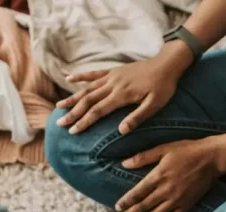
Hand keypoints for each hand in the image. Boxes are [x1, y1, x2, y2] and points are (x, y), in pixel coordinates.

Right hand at [56, 42, 192, 134]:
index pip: (98, 111)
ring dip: (72, 97)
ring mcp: (112, 77)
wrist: (167, 64)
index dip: (84, 121)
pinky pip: (94, 73)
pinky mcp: (114, 71)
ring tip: (58, 106)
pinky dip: (81, 76)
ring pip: (87, 88)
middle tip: (59, 124)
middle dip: (72, 113)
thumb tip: (121, 131)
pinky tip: (69, 79)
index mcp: (122, 95)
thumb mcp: (155, 105)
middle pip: (88, 100)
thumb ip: (137, 117)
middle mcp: (113, 85)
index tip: (72, 131)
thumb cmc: (163, 87)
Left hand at [117, 139, 221, 211]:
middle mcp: (166, 190)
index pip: (137, 193)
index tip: (117, 208)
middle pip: (144, 207)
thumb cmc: (187, 150)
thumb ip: (143, 157)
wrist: (211, 158)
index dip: (126, 201)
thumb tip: (124, 163)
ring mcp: (177, 199)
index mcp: (158, 176)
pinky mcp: (187, 204)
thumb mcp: (164, 149)